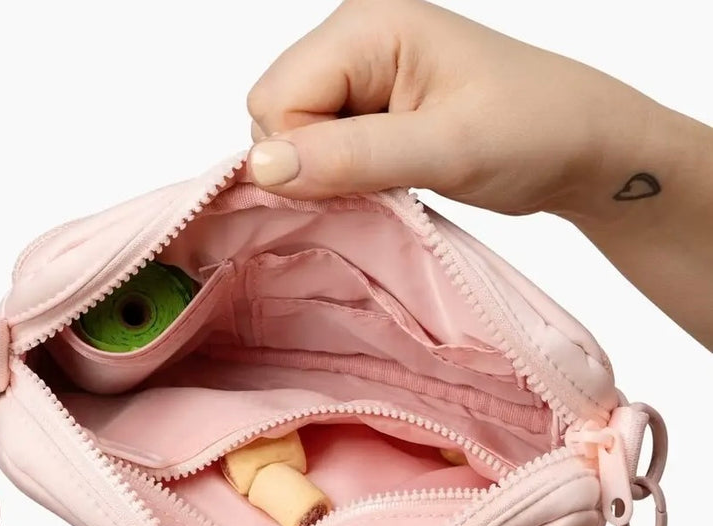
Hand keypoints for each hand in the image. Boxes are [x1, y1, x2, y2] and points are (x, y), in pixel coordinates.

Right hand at [244, 0, 651, 218]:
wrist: (581, 147)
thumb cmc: (532, 131)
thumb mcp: (445, 148)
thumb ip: (351, 156)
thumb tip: (263, 169)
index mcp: (365, 23)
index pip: (275, 100)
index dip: (303, 156)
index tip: (362, 183)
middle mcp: (353, 37)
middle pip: (275, 117)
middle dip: (315, 166)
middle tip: (385, 181)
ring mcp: (360, 73)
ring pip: (295, 140)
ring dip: (332, 176)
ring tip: (396, 179)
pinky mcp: (370, 107)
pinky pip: (322, 150)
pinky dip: (345, 178)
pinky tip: (390, 181)